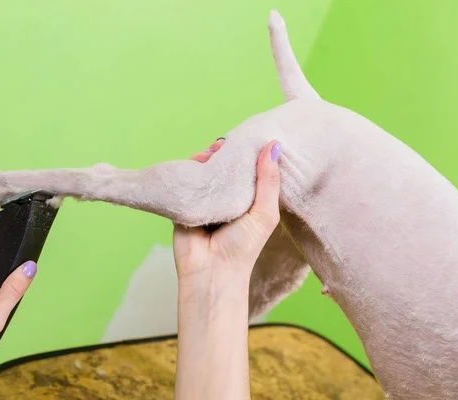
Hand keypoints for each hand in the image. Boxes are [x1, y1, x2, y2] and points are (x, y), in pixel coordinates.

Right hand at [173, 138, 281, 288]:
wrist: (210, 272)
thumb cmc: (242, 248)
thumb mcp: (264, 213)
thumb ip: (268, 181)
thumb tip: (274, 145)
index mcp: (246, 201)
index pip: (246, 171)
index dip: (245, 154)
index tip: (245, 139)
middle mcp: (225, 198)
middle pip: (223, 168)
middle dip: (222, 154)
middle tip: (222, 144)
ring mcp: (204, 200)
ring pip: (203, 172)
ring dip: (204, 159)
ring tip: (208, 153)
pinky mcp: (184, 204)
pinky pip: (185, 182)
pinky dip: (188, 170)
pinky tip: (193, 162)